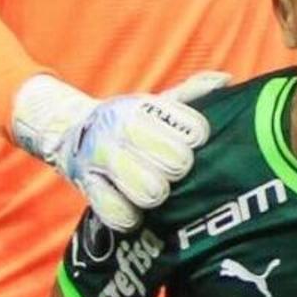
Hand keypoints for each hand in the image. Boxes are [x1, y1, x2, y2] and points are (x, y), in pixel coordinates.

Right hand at [12, 71, 224, 228]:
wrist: (72, 134)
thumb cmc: (133, 123)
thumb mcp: (158, 102)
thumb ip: (193, 92)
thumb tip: (225, 80)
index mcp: (142, 108)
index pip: (191, 129)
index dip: (197, 137)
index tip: (194, 140)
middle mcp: (120, 131)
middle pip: (175, 161)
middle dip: (180, 168)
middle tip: (177, 169)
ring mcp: (102, 160)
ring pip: (149, 191)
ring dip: (157, 193)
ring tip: (157, 190)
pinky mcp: (89, 188)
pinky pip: (119, 213)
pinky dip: (130, 216)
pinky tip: (135, 209)